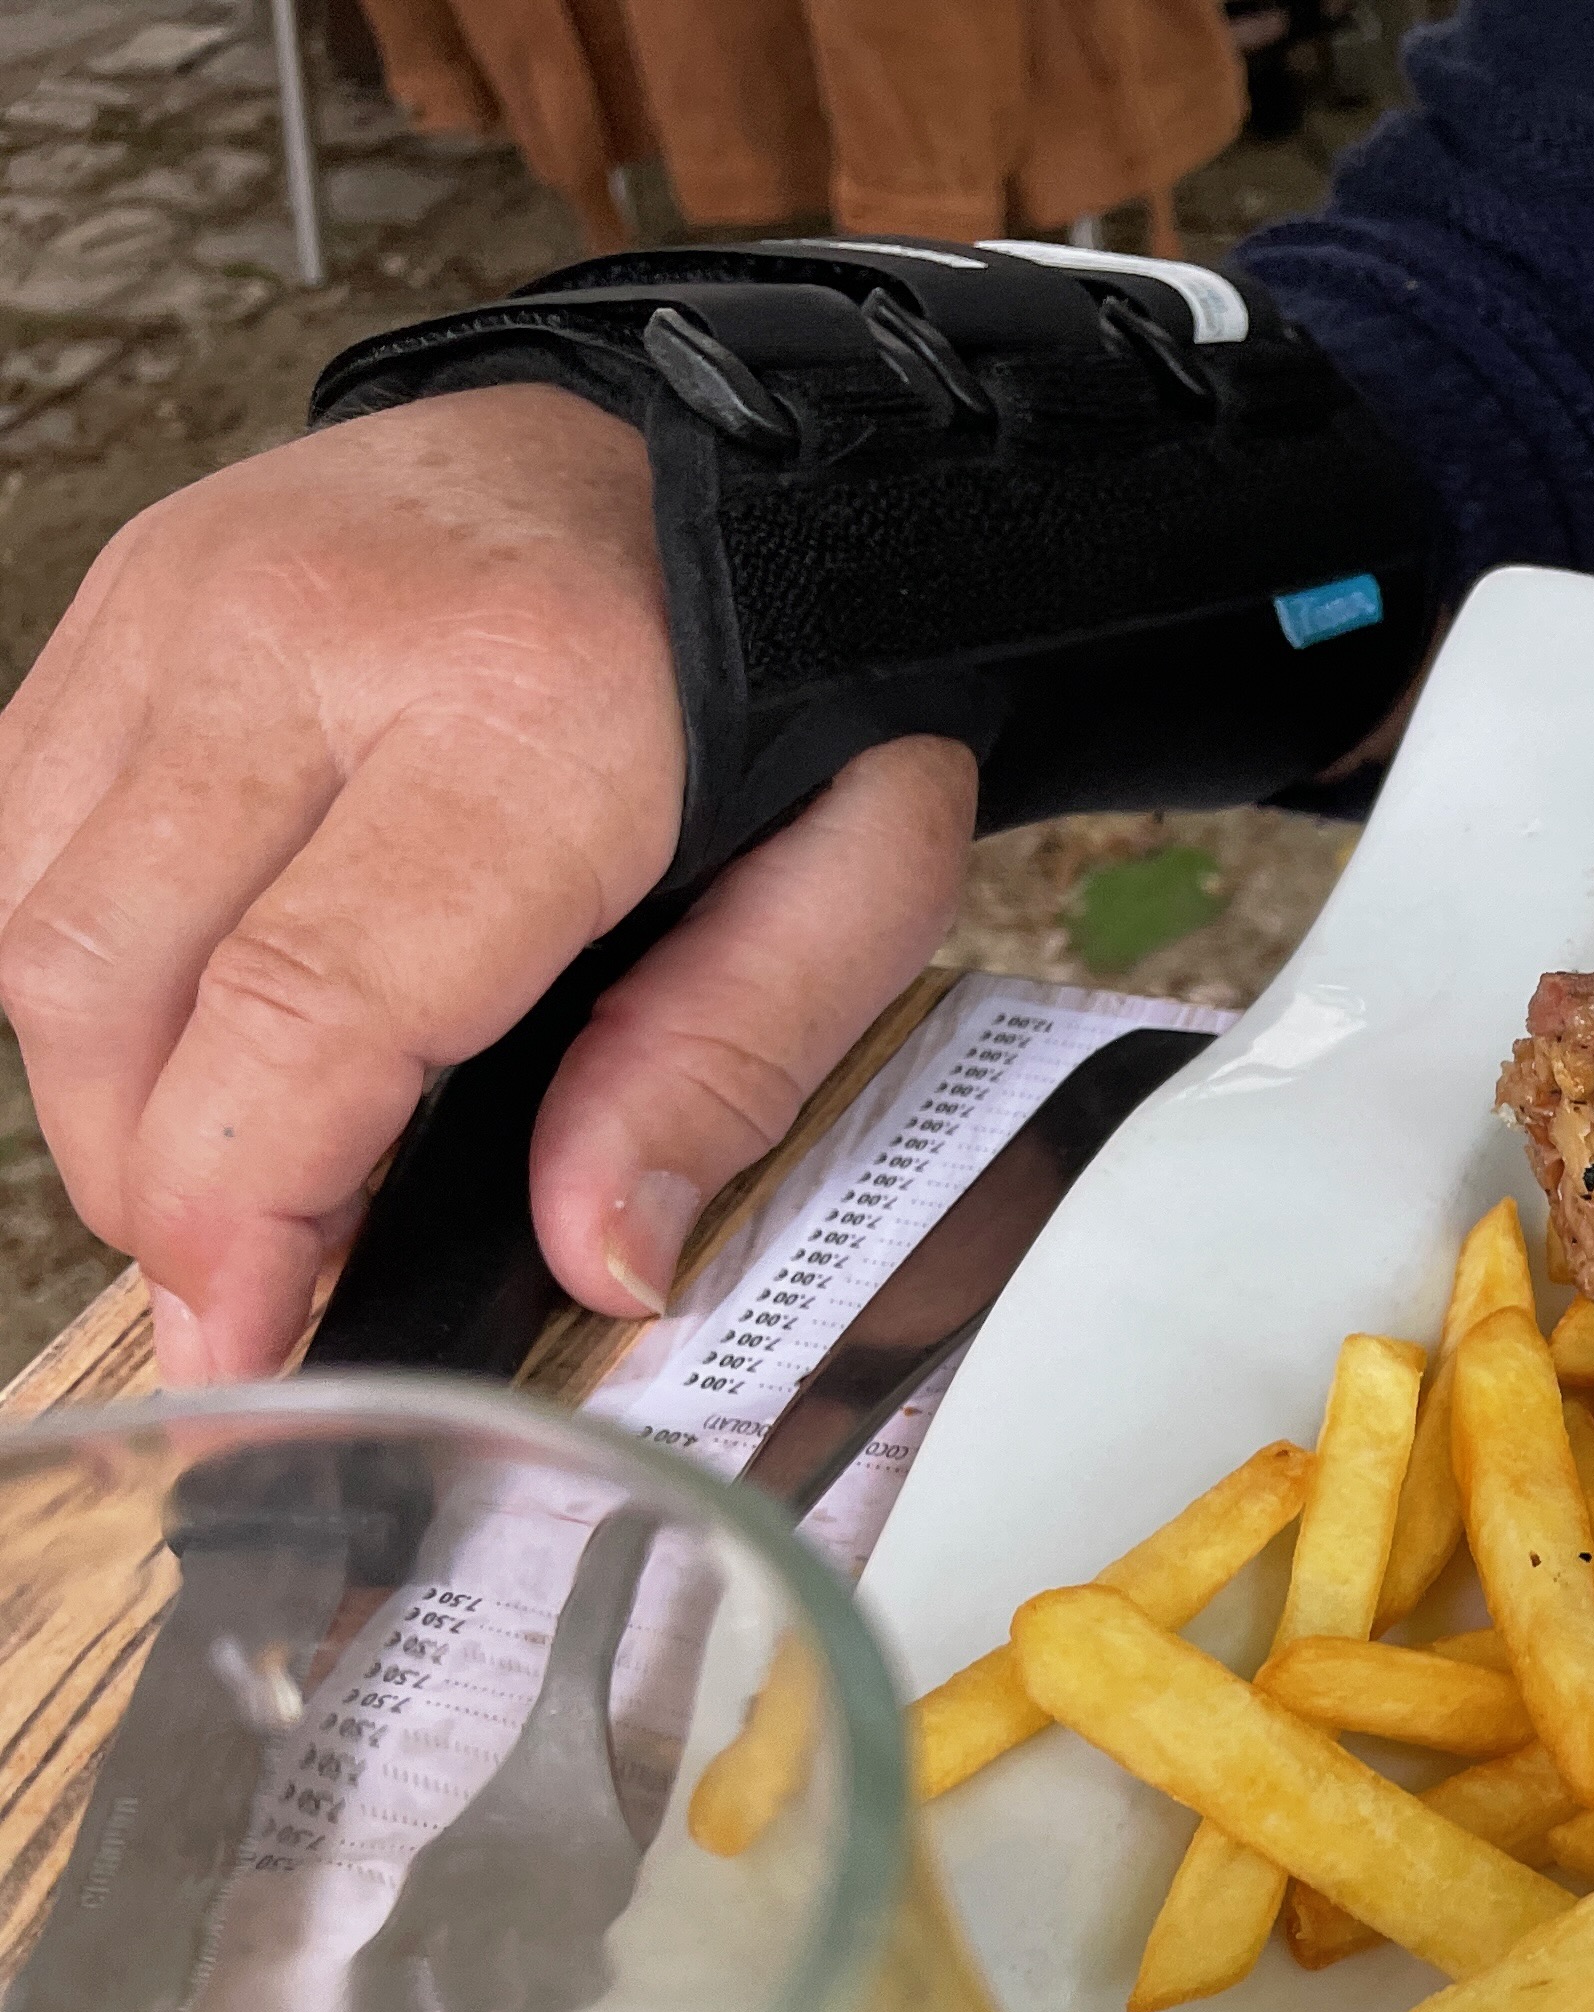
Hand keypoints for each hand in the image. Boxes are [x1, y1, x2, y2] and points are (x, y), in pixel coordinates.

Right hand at [0, 387, 975, 1383]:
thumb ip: (726, 1066)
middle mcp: (315, 636)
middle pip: (123, 981)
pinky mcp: (130, 593)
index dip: (246, 1205)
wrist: (729, 442)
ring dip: (104, 1085)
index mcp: (523, 713)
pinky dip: (82, 964)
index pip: (309, 1006)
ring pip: (34, 916)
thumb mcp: (861, 874)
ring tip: (239, 1157)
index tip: (241, 1339)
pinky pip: (20, 824)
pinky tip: (198, 1020)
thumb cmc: (802, 667)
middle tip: (251, 1277)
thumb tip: (601, 1255)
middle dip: (158, 1179)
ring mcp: (191, 597)